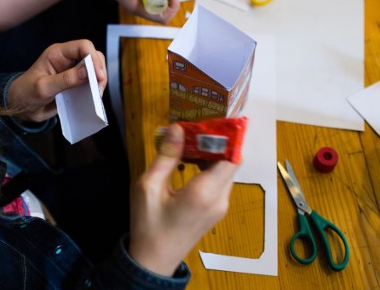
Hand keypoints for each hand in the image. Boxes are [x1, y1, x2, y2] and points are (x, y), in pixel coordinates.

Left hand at [6, 40, 106, 122]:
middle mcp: (67, 59)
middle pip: (92, 55)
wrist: (20, 108)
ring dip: (99, 81)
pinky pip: (90, 81)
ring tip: (96, 95)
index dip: (93, 59)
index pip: (82, 46)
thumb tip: (88, 72)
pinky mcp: (75, 83)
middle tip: (98, 88)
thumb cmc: (25, 94)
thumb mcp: (43, 88)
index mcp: (57, 54)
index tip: (98, 76)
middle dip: (99, 70)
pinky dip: (95, 88)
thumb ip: (65, 80)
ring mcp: (72, 71)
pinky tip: (93, 98)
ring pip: (94, 68)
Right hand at [129, 124, 237, 275]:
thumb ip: (166, 156)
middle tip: (195, 126)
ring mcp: (220, 206)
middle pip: (231, 161)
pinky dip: (209, 166)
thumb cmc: (148, 225)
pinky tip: (190, 160)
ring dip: (212, 153)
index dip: (226, 135)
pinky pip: (219, 181)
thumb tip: (177, 127)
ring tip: (189, 140)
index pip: (231, 156)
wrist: (154, 260)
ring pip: (226, 170)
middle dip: (217, 141)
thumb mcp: (149, 186)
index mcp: (205, 192)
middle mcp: (220, 199)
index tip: (211, 119)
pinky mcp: (216, 210)